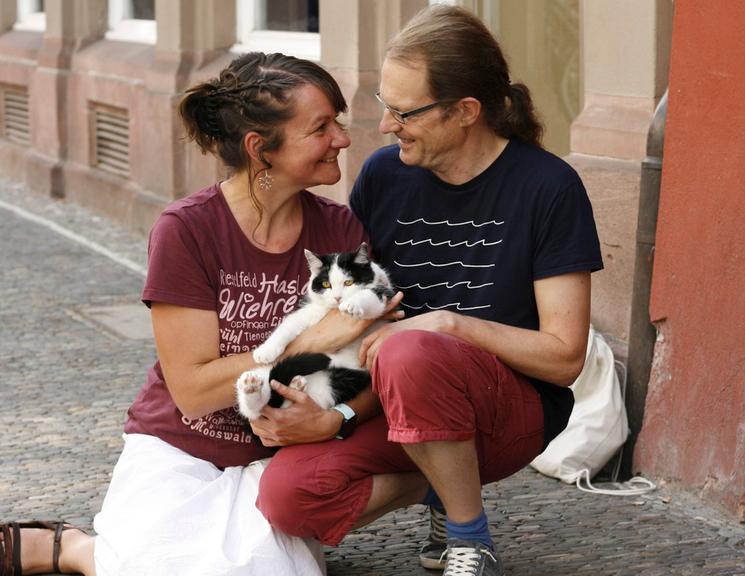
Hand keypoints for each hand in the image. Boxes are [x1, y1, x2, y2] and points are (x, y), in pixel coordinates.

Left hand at [249, 380, 341, 445]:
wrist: (323, 428)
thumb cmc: (313, 412)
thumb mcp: (301, 398)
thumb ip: (285, 390)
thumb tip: (272, 383)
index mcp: (279, 417)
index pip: (259, 410)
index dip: (256, 403)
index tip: (258, 398)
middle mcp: (276, 429)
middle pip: (255, 422)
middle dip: (254, 413)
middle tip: (258, 406)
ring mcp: (278, 437)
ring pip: (257, 432)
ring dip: (256, 423)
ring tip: (260, 415)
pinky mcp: (281, 443)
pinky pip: (265, 441)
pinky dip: (262, 434)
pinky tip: (265, 427)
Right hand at [283, 292, 404, 355]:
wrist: (312, 340)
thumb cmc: (319, 336)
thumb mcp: (331, 324)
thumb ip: (340, 322)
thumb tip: (343, 330)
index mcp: (344, 306)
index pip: (361, 299)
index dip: (373, 296)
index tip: (381, 293)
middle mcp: (350, 308)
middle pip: (369, 300)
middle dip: (382, 296)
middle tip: (396, 293)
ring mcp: (354, 315)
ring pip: (374, 306)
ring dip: (388, 303)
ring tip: (400, 299)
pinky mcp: (357, 325)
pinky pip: (375, 317)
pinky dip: (386, 313)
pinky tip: (395, 311)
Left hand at [358, 310, 455, 369]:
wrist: (435, 323)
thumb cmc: (421, 327)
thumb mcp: (402, 329)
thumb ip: (393, 338)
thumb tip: (389, 350)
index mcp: (385, 328)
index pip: (366, 342)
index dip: (362, 354)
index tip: (361, 364)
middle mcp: (385, 333)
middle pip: (370, 353)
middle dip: (369, 365)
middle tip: (372, 375)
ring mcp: (392, 340)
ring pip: (377, 358)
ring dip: (376, 369)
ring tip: (380, 378)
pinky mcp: (400, 346)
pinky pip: (388, 361)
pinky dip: (385, 369)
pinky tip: (389, 376)